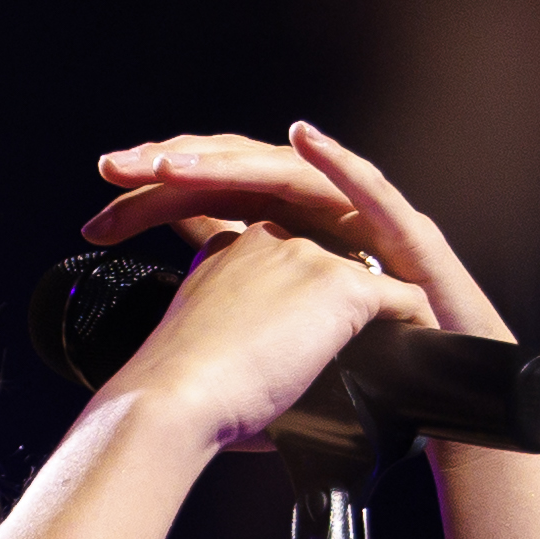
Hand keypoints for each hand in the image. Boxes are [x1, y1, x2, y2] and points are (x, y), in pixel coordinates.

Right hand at [76, 198, 434, 459]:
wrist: (172, 400)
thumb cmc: (178, 396)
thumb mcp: (198, 347)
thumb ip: (231, 345)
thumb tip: (261, 393)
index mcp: (230, 253)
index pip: (284, 266)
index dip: (303, 302)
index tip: (312, 336)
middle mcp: (268, 242)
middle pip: (328, 266)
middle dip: (344, 305)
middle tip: (360, 350)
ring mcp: (306, 258)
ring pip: (366, 281)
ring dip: (382, 316)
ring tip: (395, 353)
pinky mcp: (338, 285)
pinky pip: (400, 297)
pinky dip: (415, 326)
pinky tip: (416, 354)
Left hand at [85, 121, 516, 345]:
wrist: (445, 400)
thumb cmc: (363, 375)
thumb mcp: (272, 353)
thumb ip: (238, 330)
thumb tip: (171, 329)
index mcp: (281, 243)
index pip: (206, 205)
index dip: (151, 206)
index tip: (94, 222)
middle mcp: (317, 219)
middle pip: (235, 176)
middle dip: (174, 167)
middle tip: (114, 169)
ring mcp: (361, 220)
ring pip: (288, 176)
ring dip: (233, 160)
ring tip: (180, 158)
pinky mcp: (407, 234)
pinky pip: (368, 192)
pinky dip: (337, 163)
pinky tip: (304, 138)